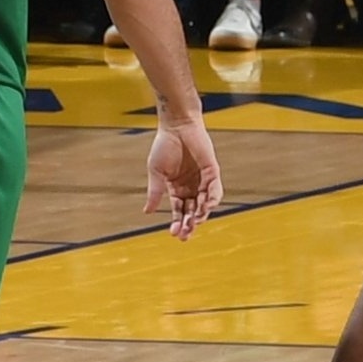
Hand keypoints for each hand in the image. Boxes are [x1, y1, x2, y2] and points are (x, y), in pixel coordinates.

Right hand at [147, 117, 222, 237]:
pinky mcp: (212, 171)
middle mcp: (191, 187)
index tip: (174, 234)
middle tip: (185, 235)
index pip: (178, 210)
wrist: (176, 126)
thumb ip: (154, 193)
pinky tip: (206, 207)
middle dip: (189, 224)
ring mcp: (203, 180)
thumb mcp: (156, 173)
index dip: (177, 222)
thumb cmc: (164, 146)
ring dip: (200, 214)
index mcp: (176, 188)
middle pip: (192, 211)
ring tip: (194, 222)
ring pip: (204, 203)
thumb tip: (147, 212)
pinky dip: (212, 199)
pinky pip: (215, 189)